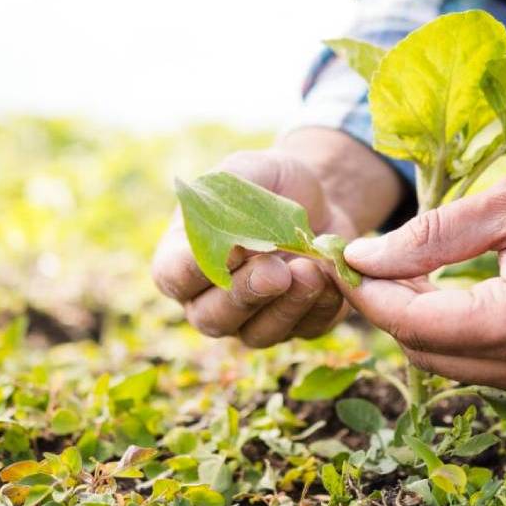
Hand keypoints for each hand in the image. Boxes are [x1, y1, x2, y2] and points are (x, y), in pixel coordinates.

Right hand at [152, 149, 355, 346]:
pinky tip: (330, 277)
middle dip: (245, 294)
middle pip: (213, 318)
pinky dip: (320, 306)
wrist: (319, 197)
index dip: (196, 269)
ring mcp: (253, 319)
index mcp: (184, 259)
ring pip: (258, 334)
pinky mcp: (298, 325)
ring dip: (285, 306)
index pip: (174, 277)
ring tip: (309, 272)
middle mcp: (211, 299)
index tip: (230, 248)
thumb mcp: (246, 172)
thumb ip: (228, 200)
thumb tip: (230, 242)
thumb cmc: (268, 184)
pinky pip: (305, 329)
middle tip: (275, 270)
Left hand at [337, 160, 505, 392]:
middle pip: (428, 355)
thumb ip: (433, 234)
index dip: (369, 292)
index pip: (413, 323)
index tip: (344, 260)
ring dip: (426, 326)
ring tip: (412, 274)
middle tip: (372, 264)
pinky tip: (459, 295)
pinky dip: (465, 337)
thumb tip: (364, 255)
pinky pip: (495, 369)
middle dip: (391, 311)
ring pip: (459, 367)